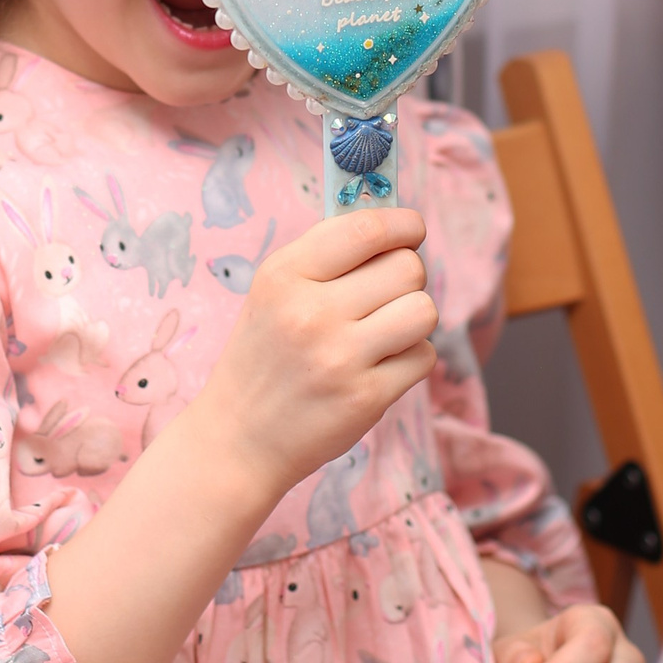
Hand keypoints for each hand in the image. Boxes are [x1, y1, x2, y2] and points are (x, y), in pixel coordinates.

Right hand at [190, 205, 437, 505]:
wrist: (239, 439)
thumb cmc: (264, 357)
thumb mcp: (273, 293)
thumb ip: (327, 257)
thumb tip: (394, 226)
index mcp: (284, 275)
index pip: (365, 229)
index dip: (402, 224)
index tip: (411, 230)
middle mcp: (311, 312)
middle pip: (407, 268)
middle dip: (406, 277)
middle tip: (384, 295)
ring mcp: (340, 358)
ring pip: (423, 310)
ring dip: (413, 318)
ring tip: (385, 330)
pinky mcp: (365, 398)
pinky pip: (423, 357)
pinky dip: (410, 359)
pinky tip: (378, 366)